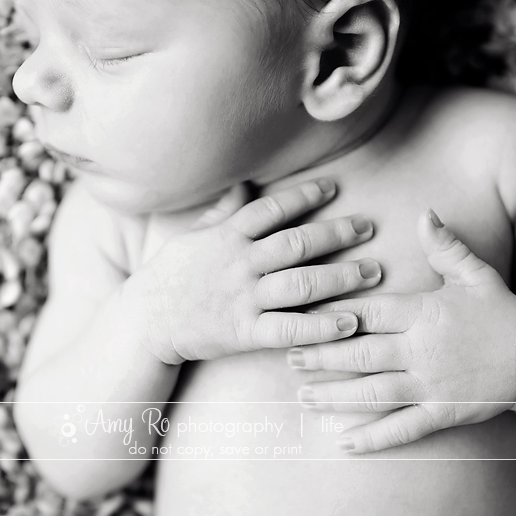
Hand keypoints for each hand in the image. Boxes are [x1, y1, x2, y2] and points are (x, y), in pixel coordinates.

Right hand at [127, 179, 383, 364]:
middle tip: (369, 228)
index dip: (304, 196)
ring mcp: (243, 299)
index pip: (271, 209)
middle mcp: (239, 264)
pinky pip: (289, 330)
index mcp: (226, 236)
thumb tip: (245, 182)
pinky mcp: (244, 333)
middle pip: (296, 244)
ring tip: (373, 271)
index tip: (335, 187)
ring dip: (340, 277)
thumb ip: (222, 211)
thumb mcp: (191, 236)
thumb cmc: (168, 276)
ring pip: (300, 284)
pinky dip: (320, 327)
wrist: (143, 323)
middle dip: (336, 233)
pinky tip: (349, 323)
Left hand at [288, 209, 515, 453]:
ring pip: (374, 392)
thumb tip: (425, 212)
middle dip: (322, 355)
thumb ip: (446, 246)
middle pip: (361, 352)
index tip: (301, 314)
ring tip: (302, 396)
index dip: (333, 313)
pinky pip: (403, 428)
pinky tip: (345, 444)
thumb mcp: (476, 274)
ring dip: (335, 396)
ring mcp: (432, 385)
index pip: (369, 312)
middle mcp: (422, 350)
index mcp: (425, 313)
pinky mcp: (443, 413)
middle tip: (287, 355)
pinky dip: (374, 438)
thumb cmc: (502, 312)